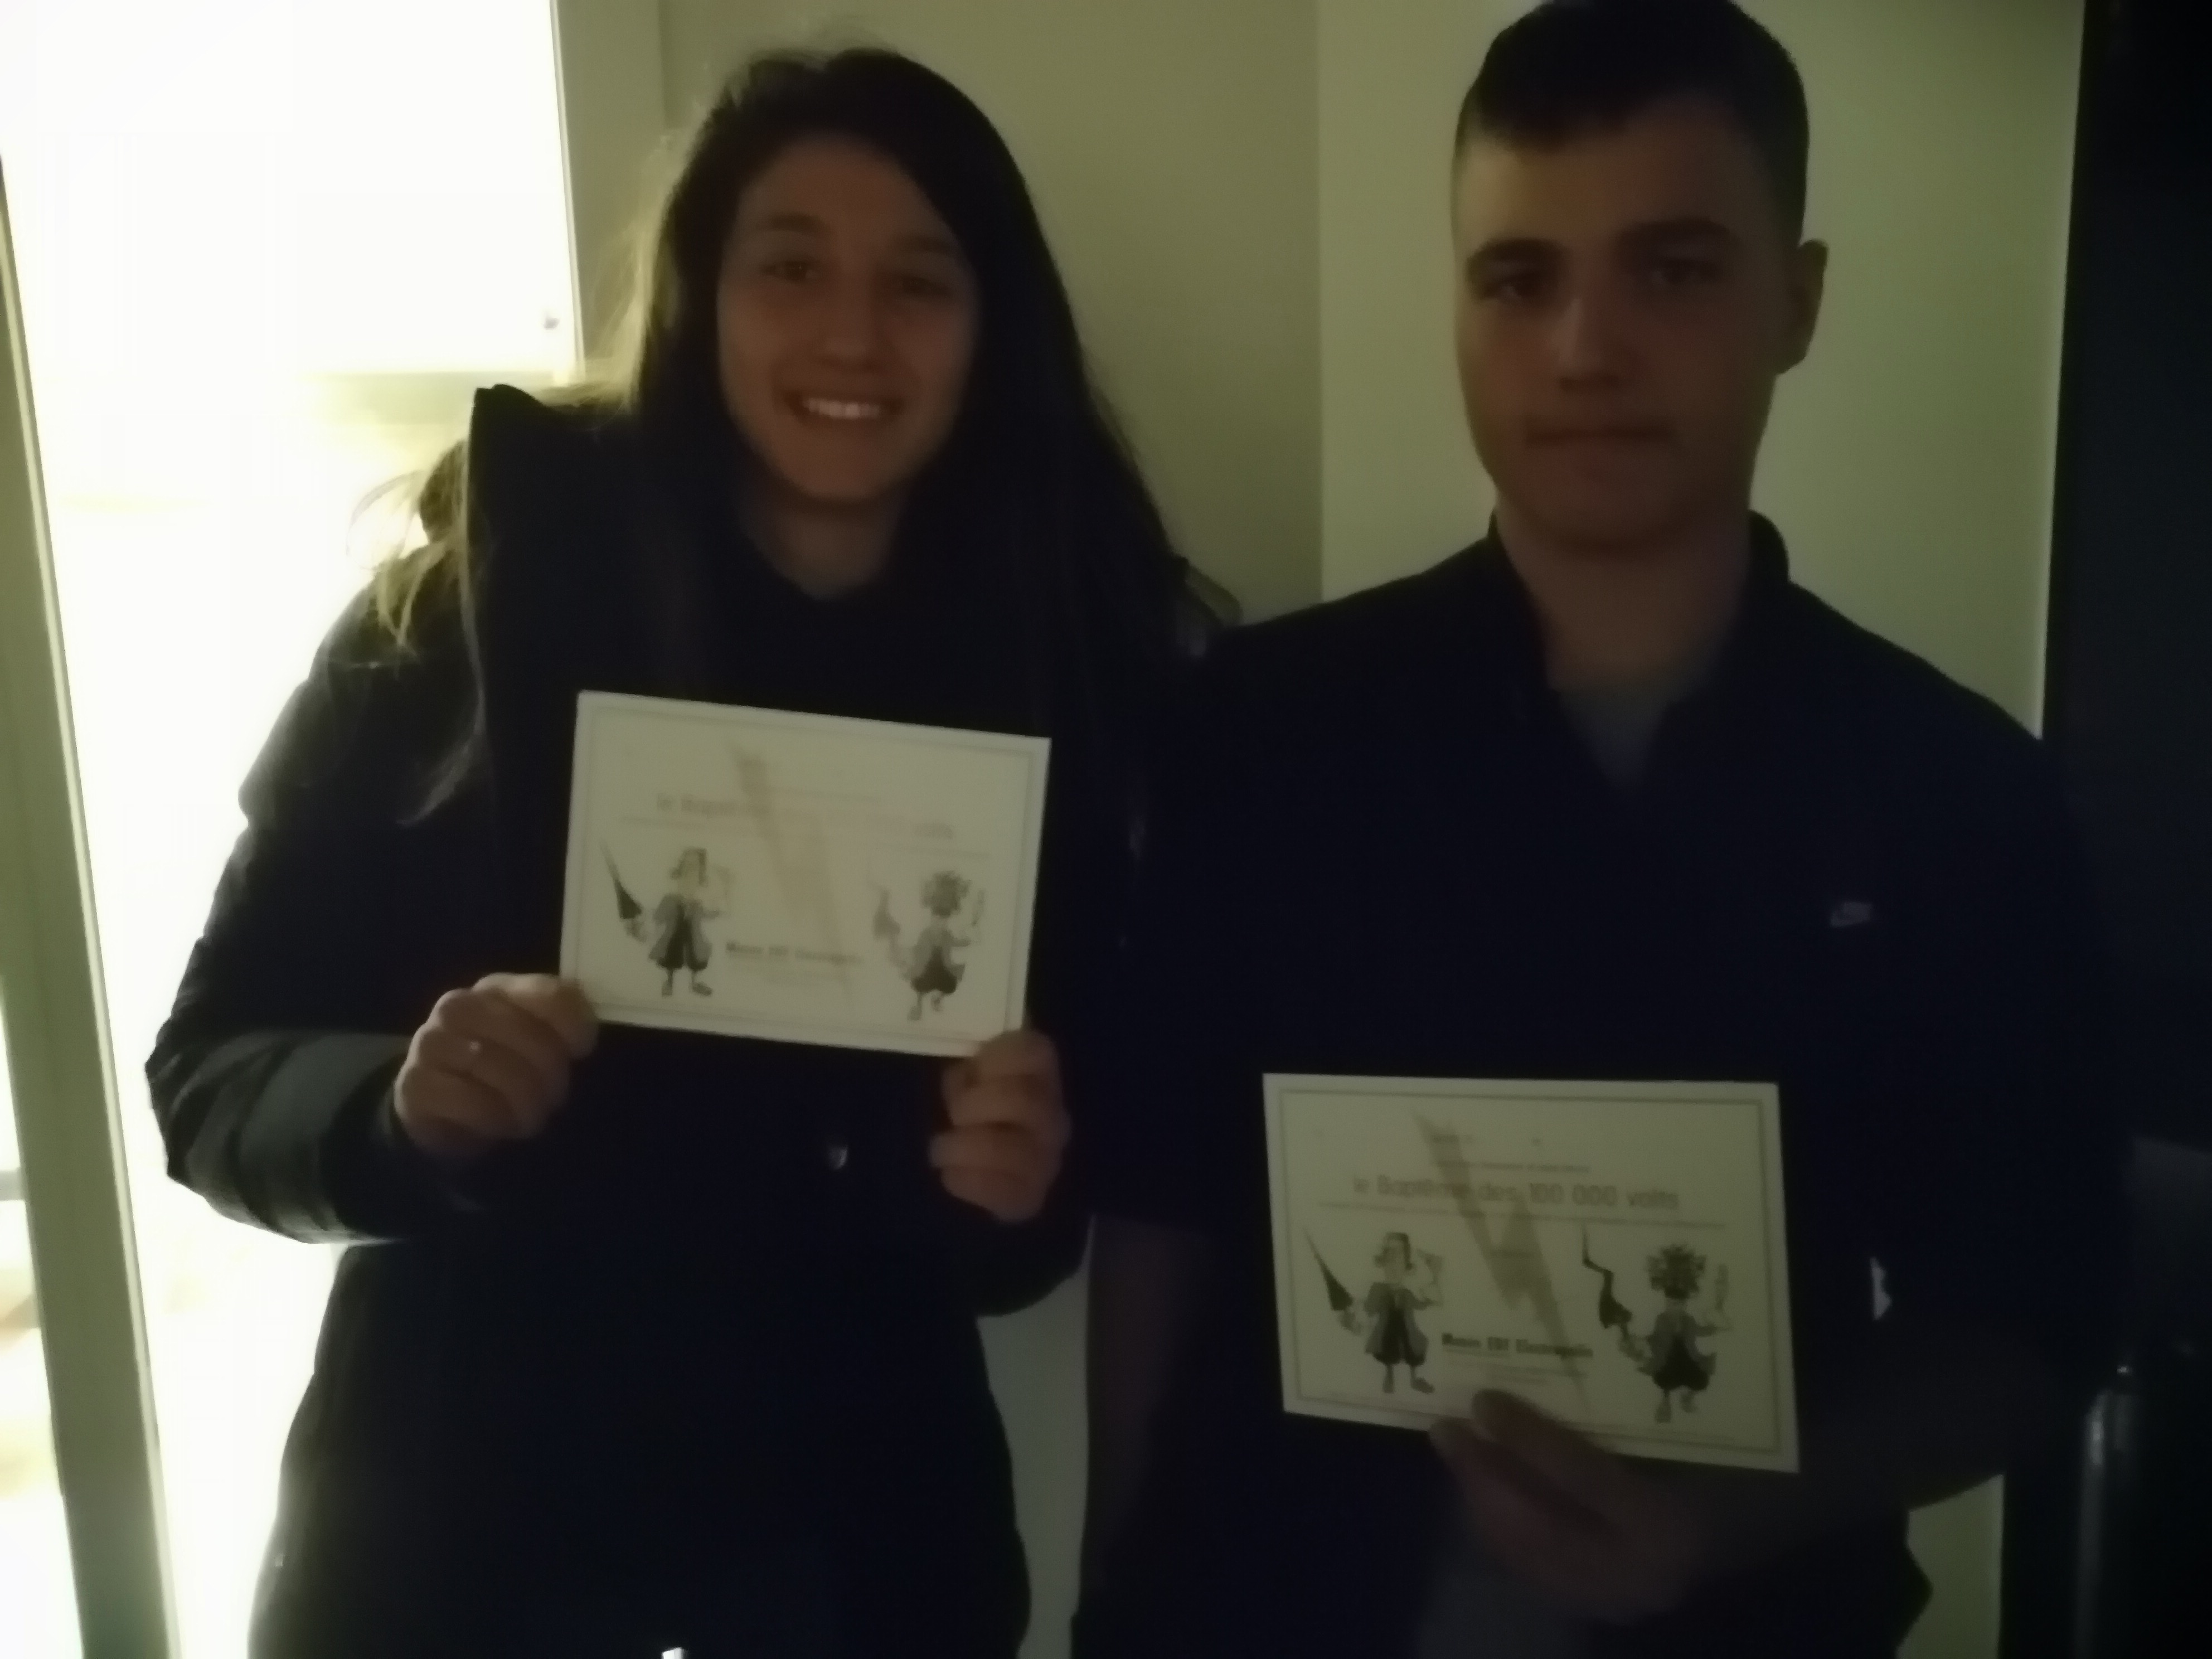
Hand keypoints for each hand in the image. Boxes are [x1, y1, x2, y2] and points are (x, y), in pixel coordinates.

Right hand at [394, 974, 598, 1164]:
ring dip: (523, 1102)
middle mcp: (459, 1007)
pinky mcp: (413, 1083)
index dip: (576, 1025)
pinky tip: (496, 1125)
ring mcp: (430, 1042)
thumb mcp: (534, 1047)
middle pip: (526, 1034)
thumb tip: (583, 1037)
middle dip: (549, 1075)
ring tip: (528, 1117)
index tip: (582, 1052)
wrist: (439, 1113)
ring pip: (496, 1065)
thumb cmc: (499, 1075)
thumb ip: (560, 1028)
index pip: (551, 995)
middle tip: (552, 1099)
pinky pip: (467, 1099)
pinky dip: (492, 1119)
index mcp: (498, 989)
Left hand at [932, 1030, 1068, 1222]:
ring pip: (1015, 1151)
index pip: (1035, 1052)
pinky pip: (1005, 1193)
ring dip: (965, 1147)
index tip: (972, 1070)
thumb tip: (960, 1079)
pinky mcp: (1030, 1196)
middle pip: (1023, 1101)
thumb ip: (968, 1071)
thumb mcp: (968, 1076)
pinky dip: (969, 1181)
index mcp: (1040, 1075)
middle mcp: (1053, 1115)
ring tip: (941, 1150)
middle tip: (953, 1114)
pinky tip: (951, 1174)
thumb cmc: (973, 1106)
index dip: (996, 1059)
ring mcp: (1047, 1159)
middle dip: (974, 1105)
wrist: (986, 1166)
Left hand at [1431, 1392, 1711, 1622]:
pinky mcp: (1597, 1605)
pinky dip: (1501, 1528)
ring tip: (1457, 1451)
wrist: (1737, 1530)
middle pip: (1542, 1525)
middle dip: (1486, 1476)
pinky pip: (1532, 1569)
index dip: (1529, 1439)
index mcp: (1671, 1524)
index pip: (1586, 1481)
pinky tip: (1483, 1492)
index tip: (1484, 1400)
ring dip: (1484, 1502)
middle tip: (1447, 1428)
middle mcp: (1640, 1575)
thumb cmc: (1721, 1472)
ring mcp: (1616, 1599)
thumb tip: (1533, 1387)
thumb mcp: (1678, 1439)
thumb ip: (1622, 1420)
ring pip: (1528, 1552)